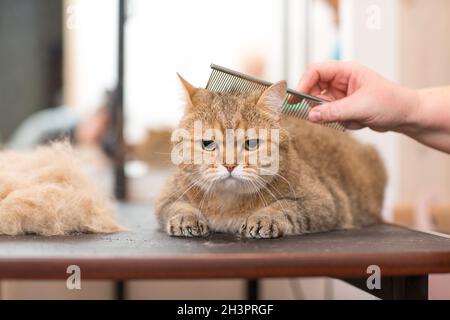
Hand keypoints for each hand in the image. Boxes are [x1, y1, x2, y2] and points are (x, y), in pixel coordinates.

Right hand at [296, 61, 419, 131]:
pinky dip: (341, 122)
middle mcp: (341, 81)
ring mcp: (341, 95)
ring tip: (352, 119)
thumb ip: (334, 111)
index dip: (303, 83)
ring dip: (333, 116)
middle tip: (317, 115)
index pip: (315, 71)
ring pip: (321, 105)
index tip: (296, 99)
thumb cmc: (390, 103)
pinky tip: (359, 121)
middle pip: (313, 88)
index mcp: (346, 71)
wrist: (406, 115)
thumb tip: (311, 116)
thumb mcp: (361, 107)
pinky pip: (330, 116)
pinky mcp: (343, 107)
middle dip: (316, 104)